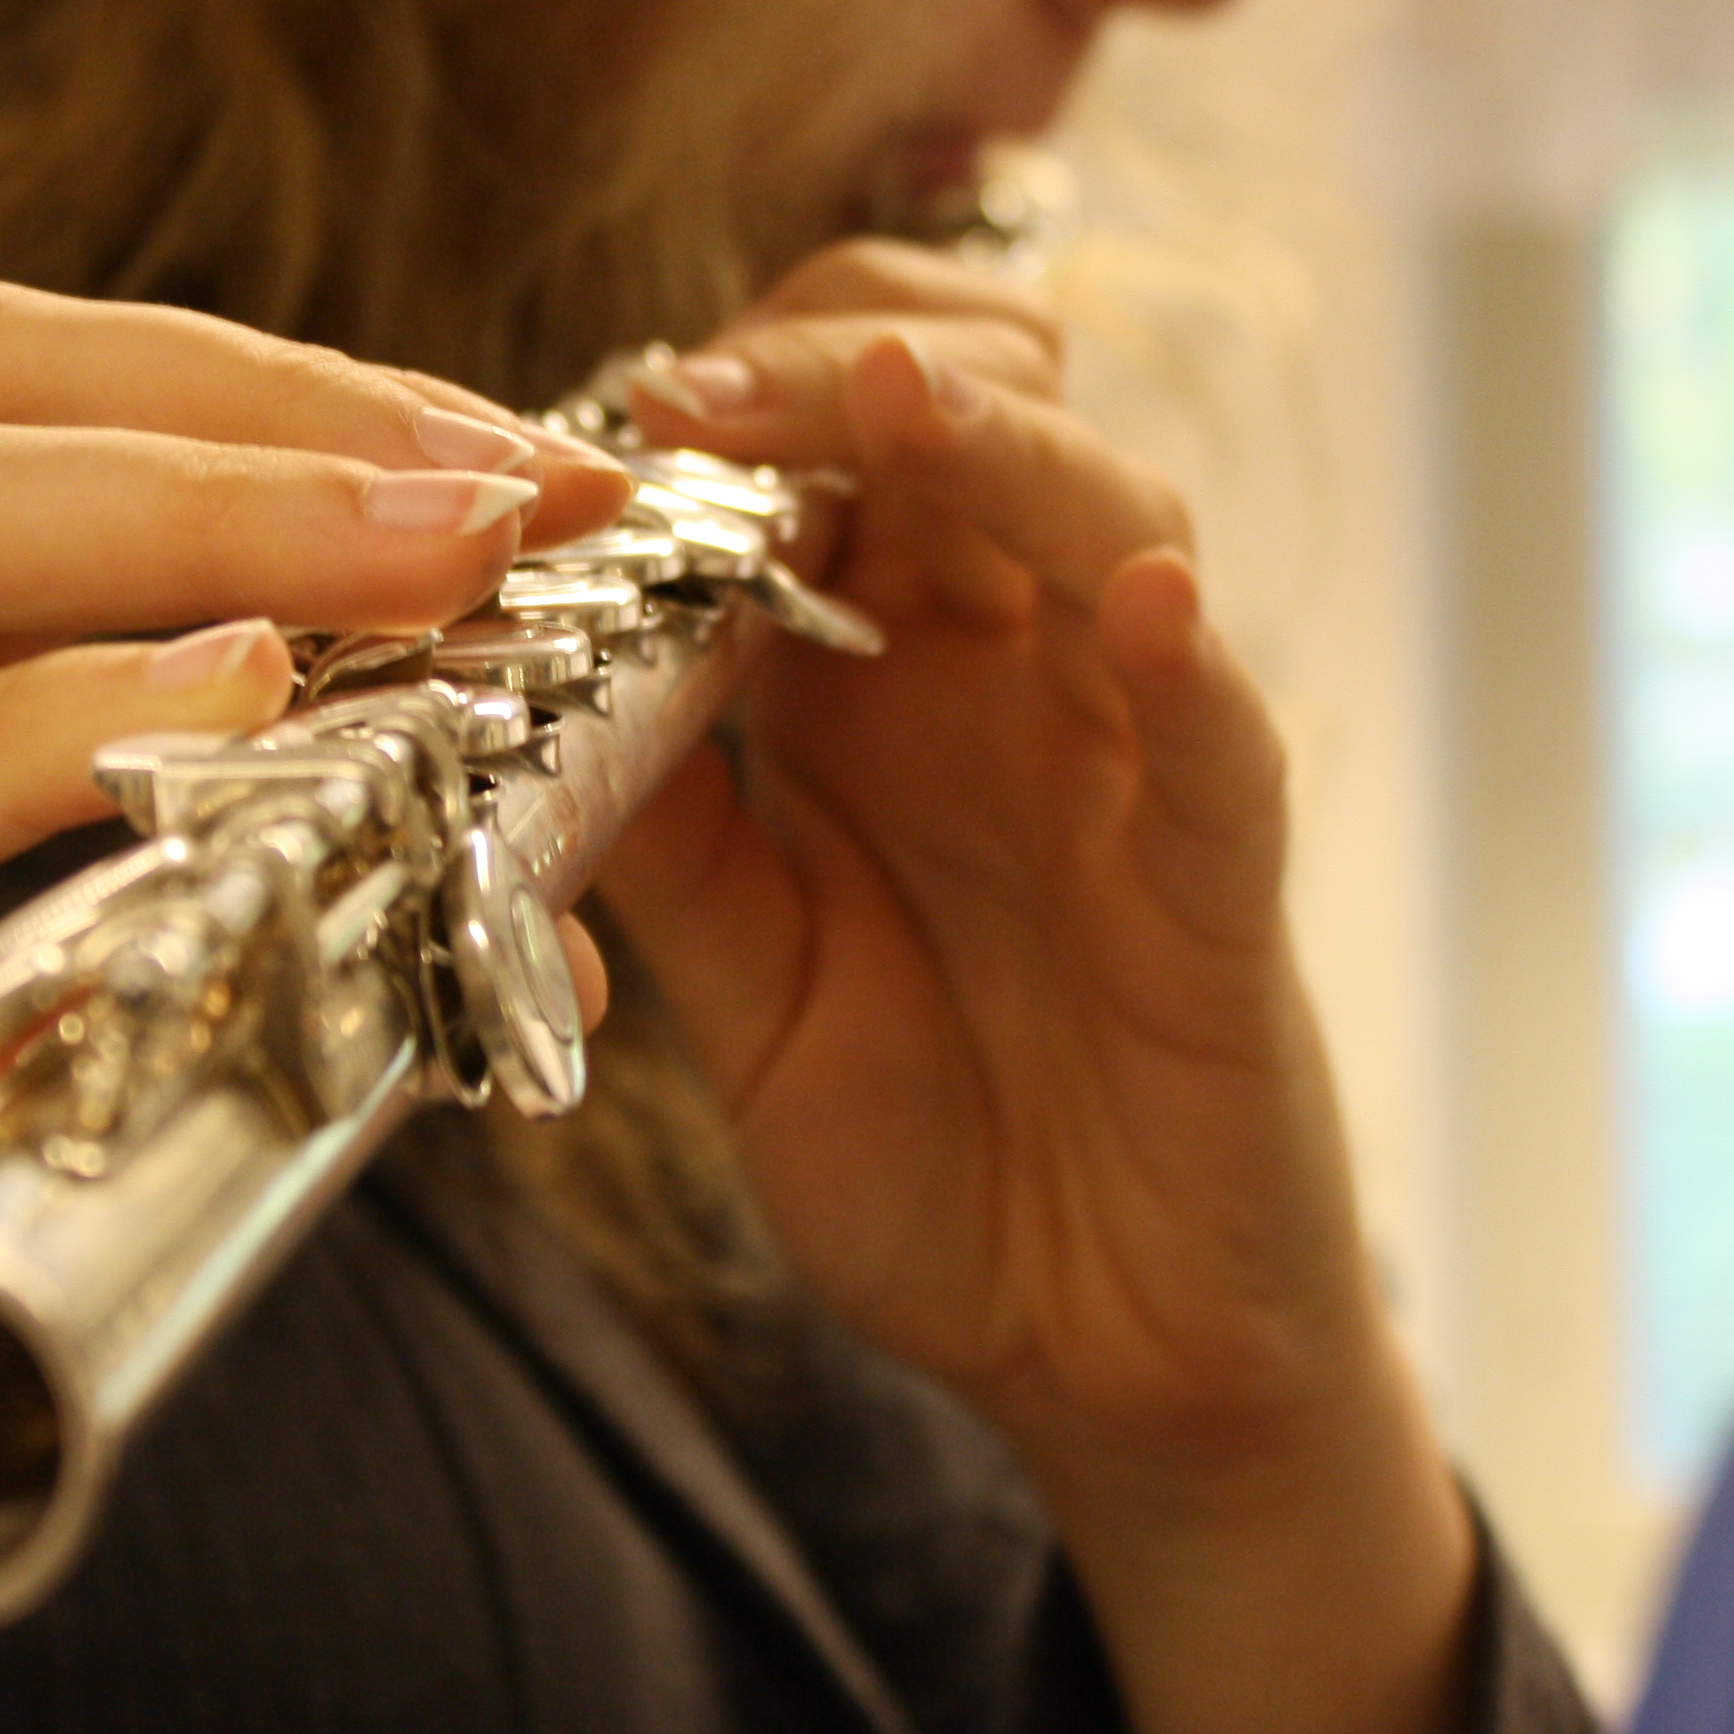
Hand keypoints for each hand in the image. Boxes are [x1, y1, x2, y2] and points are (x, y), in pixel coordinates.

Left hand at [600, 239, 1471, 1733]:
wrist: (1096, 1361)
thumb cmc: (934, 1162)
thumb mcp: (746, 993)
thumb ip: (659, 839)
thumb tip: (512, 677)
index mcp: (870, 686)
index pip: (818, 464)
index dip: (727, 411)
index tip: (611, 417)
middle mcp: (1002, 679)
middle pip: (958, 428)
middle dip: (834, 372)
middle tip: (701, 394)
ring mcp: (1121, 757)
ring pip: (1102, 522)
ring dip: (998, 446)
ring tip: (894, 394)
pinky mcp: (1221, 874)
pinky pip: (1216, 737)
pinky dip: (1184, 655)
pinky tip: (1139, 599)